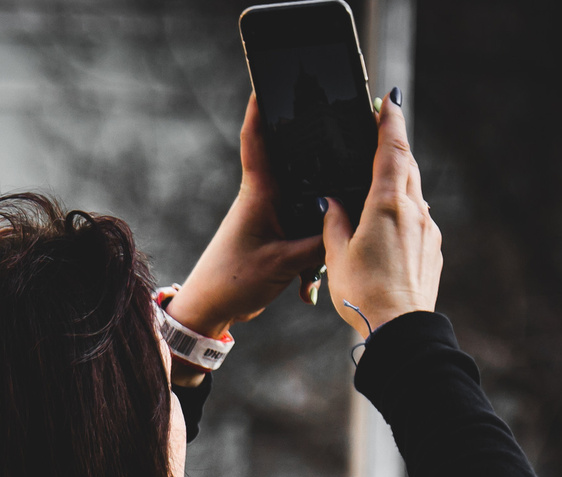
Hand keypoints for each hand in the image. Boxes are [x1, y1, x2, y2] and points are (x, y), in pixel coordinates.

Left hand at [170, 96, 331, 339]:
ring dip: (324, 212)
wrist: (212, 311)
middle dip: (320, 148)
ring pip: (309, 200)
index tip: (267, 80)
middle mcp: (266, 197)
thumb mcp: (281, 262)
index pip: (258, 139)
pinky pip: (308, 230)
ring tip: (349, 201)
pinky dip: (317, 248)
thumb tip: (349, 225)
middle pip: (298, 162)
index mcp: (259, 192)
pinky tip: (316, 277)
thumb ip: (318, 243)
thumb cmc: (233, 280)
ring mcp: (274, 216)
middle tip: (347, 127)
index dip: (261, 107)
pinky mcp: (280, 235)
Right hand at [318, 93, 441, 335]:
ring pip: (413, 193)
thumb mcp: (337, 255)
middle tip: (380, 132)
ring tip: (377, 184)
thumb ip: (334, 221)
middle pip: (407, 166)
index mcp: (387, 204)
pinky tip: (386, 228)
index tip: (388, 100)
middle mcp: (414, 210)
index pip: (392, 149)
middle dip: (394, 147)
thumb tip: (332, 202)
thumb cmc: (363, 292)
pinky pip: (418, 219)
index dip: (390, 121)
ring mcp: (428, 229)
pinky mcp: (432, 249)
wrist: (399, 328)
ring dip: (398, 182)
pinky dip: (403, 212)